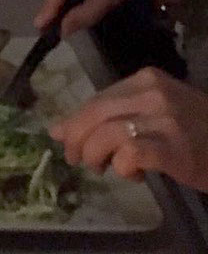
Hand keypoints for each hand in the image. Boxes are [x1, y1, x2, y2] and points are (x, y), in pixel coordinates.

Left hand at [50, 68, 207, 189]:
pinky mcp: (174, 148)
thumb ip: (113, 116)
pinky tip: (134, 174)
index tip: (64, 138)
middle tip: (75, 159)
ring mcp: (165, 119)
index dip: (75, 120)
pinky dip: (122, 167)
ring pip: (109, 133)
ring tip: (104, 168)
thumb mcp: (156, 113)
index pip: (98, 98)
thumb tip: (60, 130)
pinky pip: (131, 153)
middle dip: (78, 138)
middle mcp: (153, 93)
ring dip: (96, 155)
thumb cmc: (196, 131)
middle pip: (97, 113)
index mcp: (146, 79)